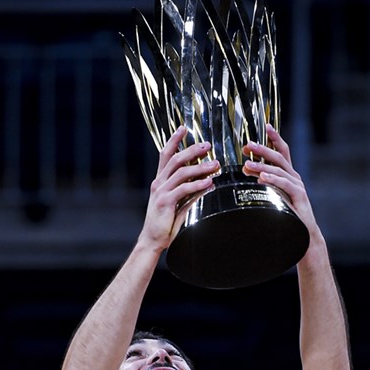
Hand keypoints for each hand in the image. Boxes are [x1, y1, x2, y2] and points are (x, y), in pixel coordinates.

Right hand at [140, 126, 218, 250]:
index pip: (166, 155)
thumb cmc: (165, 223)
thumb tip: (208, 182)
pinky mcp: (165, 202)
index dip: (174, 140)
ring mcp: (161, 192)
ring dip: (200, 167)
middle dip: (192, 150)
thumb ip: (191, 192)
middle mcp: (159, 183)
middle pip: (175, 159)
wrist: (153, 240)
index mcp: (160, 181)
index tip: (184, 128)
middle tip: (208, 145)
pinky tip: (209, 182)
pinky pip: (184, 189)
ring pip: (182, 172)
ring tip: (216, 165)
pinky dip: (198, 185)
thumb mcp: (179, 204)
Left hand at [242, 124, 317, 234]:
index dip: (275, 138)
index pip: (283, 151)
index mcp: (288, 175)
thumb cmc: (284, 216)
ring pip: (280, 170)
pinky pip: (285, 185)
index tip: (266, 126)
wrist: (302, 236)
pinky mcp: (299, 197)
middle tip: (248, 145)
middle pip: (279, 157)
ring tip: (247, 165)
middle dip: (263, 149)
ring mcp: (298, 186)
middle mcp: (294, 177)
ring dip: (262, 166)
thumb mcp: (271, 195)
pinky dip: (273, 179)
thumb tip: (245, 169)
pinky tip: (262, 177)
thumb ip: (262, 182)